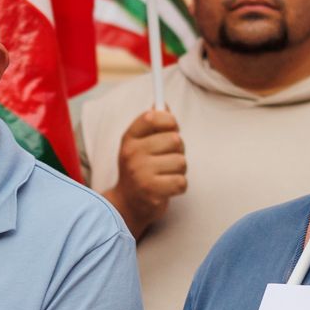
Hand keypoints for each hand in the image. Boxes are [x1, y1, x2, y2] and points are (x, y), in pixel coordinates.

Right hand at [105, 109, 185, 236]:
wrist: (127, 204)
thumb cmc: (139, 170)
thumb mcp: (139, 145)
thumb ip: (152, 124)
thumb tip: (163, 104)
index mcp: (129, 139)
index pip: (152, 117)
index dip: (169, 121)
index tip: (173, 128)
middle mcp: (132, 154)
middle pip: (175, 140)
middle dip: (178, 150)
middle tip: (167, 159)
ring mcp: (140, 173)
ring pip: (181, 162)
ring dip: (179, 170)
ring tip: (166, 175)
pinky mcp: (151, 191)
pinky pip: (181, 182)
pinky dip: (179, 186)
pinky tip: (167, 188)